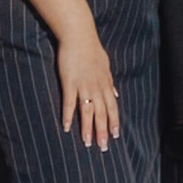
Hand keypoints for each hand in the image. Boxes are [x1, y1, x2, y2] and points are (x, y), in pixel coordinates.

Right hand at [57, 26, 118, 148]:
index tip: (115, 135)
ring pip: (87, 111)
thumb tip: (115, 94)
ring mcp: (83, 85)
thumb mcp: (106, 66)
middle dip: (103, 131)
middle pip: (101, 113)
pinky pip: (69, 102)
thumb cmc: (92, 50)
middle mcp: (96, 87)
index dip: (114, 121)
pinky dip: (68, 115)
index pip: (112, 107)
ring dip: (87, 128)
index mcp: (105, 84)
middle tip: (103, 147)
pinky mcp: (69, 82)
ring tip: (87, 143)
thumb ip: (109, 82)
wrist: (79, 35)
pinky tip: (66, 127)